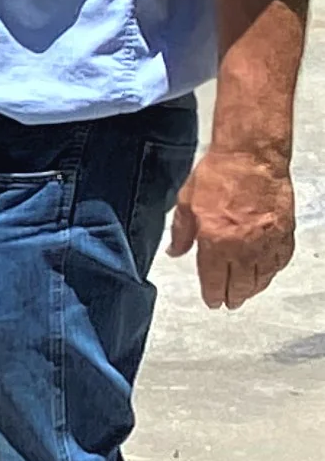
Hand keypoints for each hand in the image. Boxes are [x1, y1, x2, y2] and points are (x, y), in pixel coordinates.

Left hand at [168, 144, 296, 309]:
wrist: (251, 156)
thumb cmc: (217, 175)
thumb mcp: (186, 203)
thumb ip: (181, 232)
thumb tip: (174, 252)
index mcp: (215, 241)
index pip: (214, 280)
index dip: (213, 295)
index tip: (212, 302)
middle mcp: (243, 246)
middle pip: (240, 284)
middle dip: (234, 297)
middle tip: (230, 303)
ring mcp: (267, 240)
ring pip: (263, 276)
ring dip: (254, 288)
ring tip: (246, 293)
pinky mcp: (285, 231)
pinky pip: (281, 260)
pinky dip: (273, 271)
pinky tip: (267, 273)